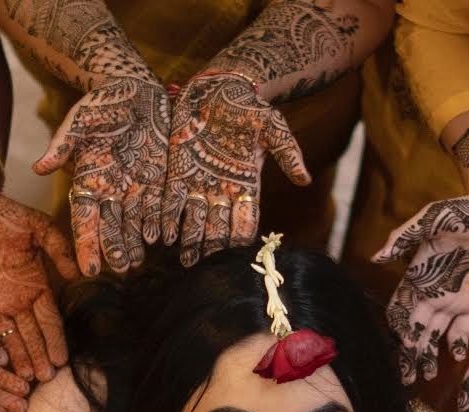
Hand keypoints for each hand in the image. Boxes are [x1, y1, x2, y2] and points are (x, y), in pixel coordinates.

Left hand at [0, 187, 77, 382]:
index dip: (55, 341)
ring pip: (6, 337)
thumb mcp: (38, 226)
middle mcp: (16, 300)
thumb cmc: (3, 213)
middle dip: (38, 357)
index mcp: (35, 286)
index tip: (63, 360)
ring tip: (24, 377)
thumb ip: (58, 248)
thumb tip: (78, 275)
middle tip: (45, 379)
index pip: (49, 321)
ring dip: (16, 357)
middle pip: (30, 335)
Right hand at [34, 75, 169, 275]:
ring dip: (135, 245)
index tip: (88, 268)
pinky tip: (162, 240)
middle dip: (114, 249)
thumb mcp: (82, 118)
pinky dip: (160, 225)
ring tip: (136, 264)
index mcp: (89, 181)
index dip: (86, 243)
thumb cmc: (104, 102)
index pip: (84, 219)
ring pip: (134, 225)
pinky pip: (158, 210)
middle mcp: (111, 192)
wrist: (137, 90)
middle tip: (118, 270)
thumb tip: (39, 168)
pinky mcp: (158, 184)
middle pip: (111, 227)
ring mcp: (135, 190)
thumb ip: (64, 143)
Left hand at [163, 75, 310, 265]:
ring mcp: (199, 184)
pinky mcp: (178, 173)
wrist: (218, 86)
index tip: (238, 255)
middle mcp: (222, 191)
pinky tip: (163, 236)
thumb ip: (287, 152)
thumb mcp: (272, 125)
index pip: (246, 220)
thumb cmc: (248, 106)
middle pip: (219, 227)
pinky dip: (168, 218)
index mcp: (246, 185)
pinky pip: (172, 201)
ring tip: (184, 261)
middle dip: (212, 248)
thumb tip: (306, 179)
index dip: (242, 238)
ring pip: (195, 220)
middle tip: (205, 268)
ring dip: (190, 241)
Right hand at [374, 193, 468, 383]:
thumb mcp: (432, 219)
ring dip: (429, 356)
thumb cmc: (467, 210)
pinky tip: (455, 357)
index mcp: (418, 277)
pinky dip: (457, 346)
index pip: (400, 310)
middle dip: (408, 354)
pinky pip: (464, 332)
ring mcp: (456, 302)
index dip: (396, 329)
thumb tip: (376, 257)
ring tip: (425, 376)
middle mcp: (433, 294)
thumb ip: (403, 238)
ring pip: (436, 337)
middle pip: (415, 331)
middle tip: (405, 376)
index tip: (395, 344)